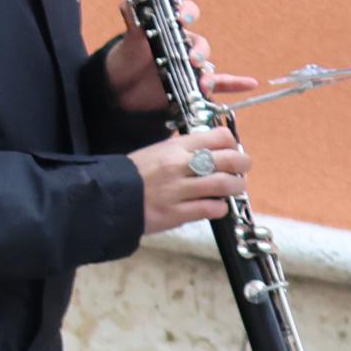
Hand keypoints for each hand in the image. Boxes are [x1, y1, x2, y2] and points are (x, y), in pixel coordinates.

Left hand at [104, 0, 258, 115]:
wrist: (121, 86)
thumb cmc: (128, 56)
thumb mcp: (129, 39)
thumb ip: (133, 19)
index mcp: (169, 26)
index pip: (184, 12)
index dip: (187, 11)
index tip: (182, 17)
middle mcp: (183, 44)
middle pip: (200, 42)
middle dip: (199, 50)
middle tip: (192, 58)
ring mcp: (189, 64)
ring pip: (206, 64)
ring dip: (207, 72)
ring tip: (202, 83)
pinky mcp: (193, 83)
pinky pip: (219, 83)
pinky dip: (235, 84)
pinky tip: (250, 83)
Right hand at [133, 132, 249, 233]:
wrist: (107, 198)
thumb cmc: (132, 173)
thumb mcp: (156, 151)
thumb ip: (182, 150)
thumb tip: (210, 150)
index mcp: (174, 147)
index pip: (218, 137)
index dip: (231, 143)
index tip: (231, 150)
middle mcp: (179, 165)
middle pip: (228, 160)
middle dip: (242, 164)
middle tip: (242, 169)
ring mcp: (178, 190)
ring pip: (223, 185)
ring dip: (236, 187)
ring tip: (234, 189)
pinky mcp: (177, 213)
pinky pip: (210, 209)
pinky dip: (220, 208)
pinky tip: (217, 206)